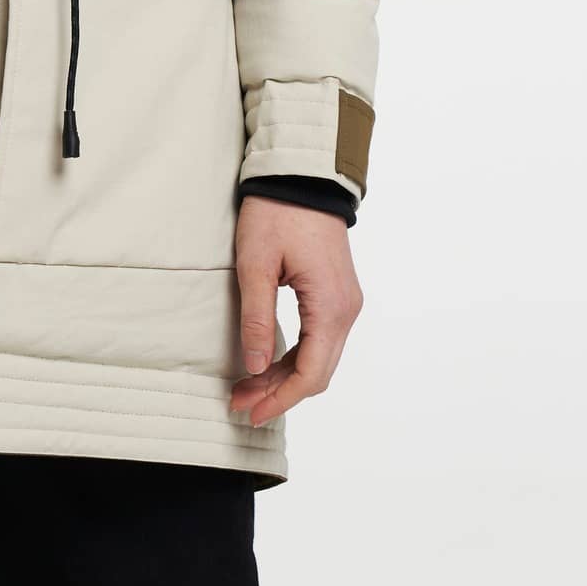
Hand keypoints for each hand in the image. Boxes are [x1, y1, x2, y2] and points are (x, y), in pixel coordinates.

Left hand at [229, 195, 362, 425]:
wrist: (302, 174)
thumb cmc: (277, 213)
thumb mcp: (256, 264)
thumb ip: (257, 318)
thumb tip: (256, 368)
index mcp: (331, 307)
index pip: (311, 374)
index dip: (279, 398)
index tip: (249, 410)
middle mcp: (346, 309)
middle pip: (317, 371)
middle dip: (279, 392)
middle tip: (240, 402)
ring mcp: (344, 301)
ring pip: (319, 357)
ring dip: (285, 375)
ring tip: (247, 386)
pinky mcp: (336, 293)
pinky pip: (320, 337)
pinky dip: (295, 355)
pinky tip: (268, 361)